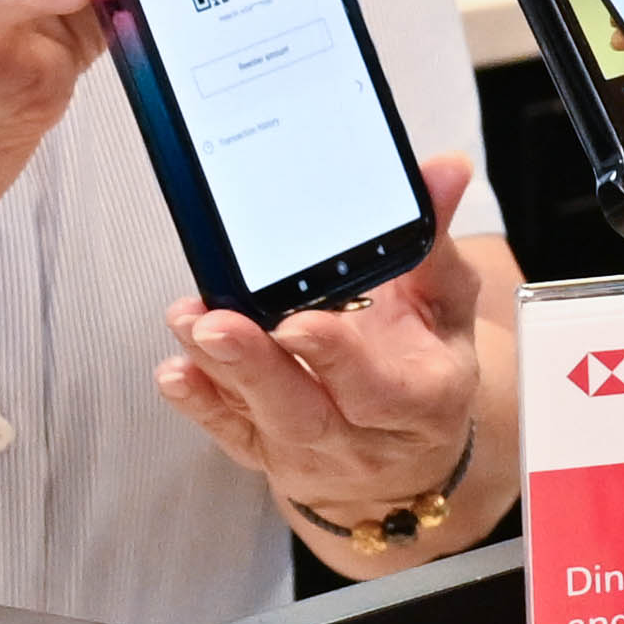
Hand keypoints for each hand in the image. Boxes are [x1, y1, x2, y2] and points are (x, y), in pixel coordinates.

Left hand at [170, 165, 507, 567]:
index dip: (336, 359)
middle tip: (217, 323)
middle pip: (305, 412)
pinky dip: (198, 401)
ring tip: (190, 322)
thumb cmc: (425, 370)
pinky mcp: (264, 452)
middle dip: (256, 366)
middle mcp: (361, 437)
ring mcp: (308, 450)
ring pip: (258, 419)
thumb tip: (446, 169)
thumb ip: (434, 243)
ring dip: (218, 370)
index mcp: (422, 401)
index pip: (379, 391)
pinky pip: (227, 433)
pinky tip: (176, 369)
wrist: (405, 454)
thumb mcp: (446, 308)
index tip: (298, 322)